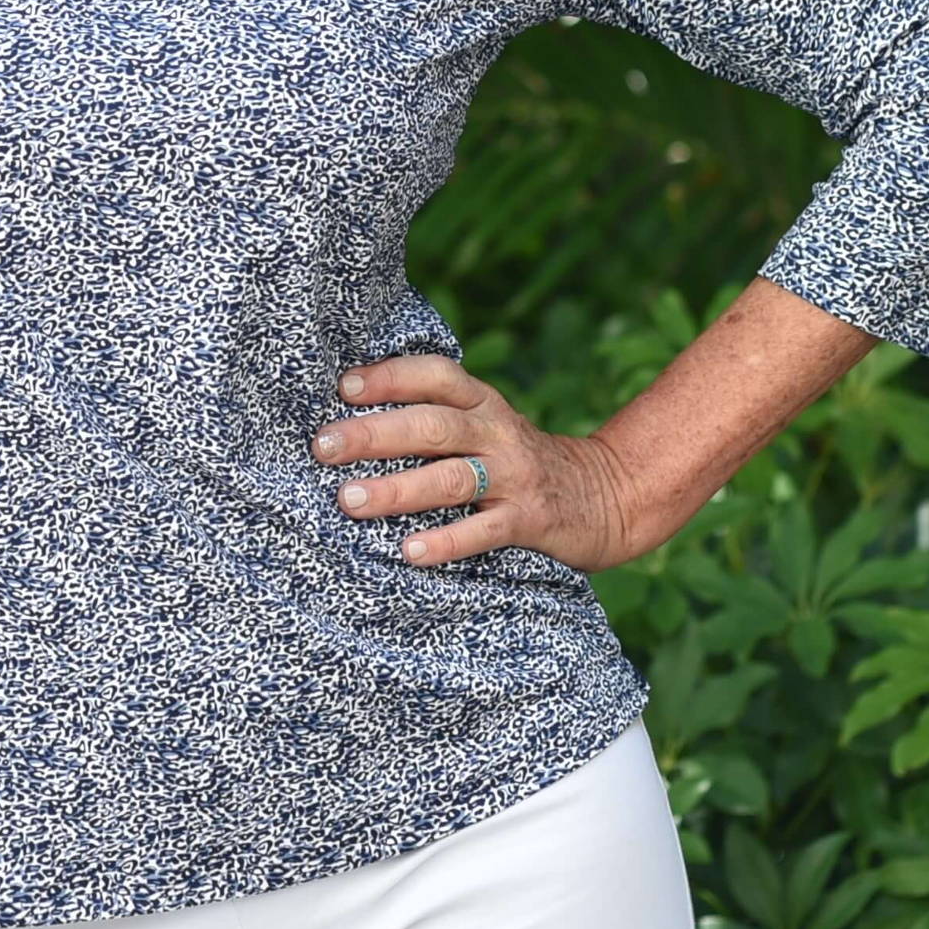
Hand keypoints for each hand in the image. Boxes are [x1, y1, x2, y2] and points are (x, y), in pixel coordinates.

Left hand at [312, 353, 644, 571]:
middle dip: (374, 434)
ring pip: (451, 478)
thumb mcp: (485, 425)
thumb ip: (435, 417)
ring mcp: (514, 476)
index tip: (342, 387)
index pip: (435, 376)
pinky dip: (445, 541)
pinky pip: (484, 531)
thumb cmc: (517, 461)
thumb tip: (349, 418)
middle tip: (324, 447)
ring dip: (397, 489)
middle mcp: (496, 431)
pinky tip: (409, 552)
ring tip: (349, 500)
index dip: (390, 376)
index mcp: (482, 402)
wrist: (605, 496)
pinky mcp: (529, 520)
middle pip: (432, 425)